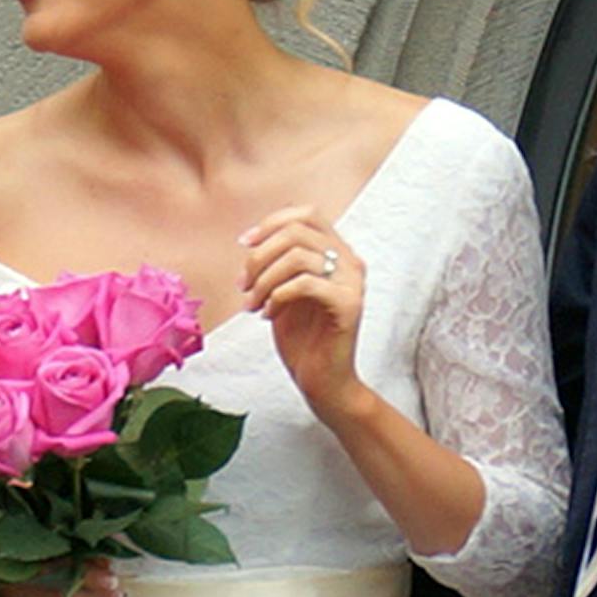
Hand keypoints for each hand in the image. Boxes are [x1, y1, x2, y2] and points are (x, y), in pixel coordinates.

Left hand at [241, 205, 364, 421]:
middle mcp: (350, 262)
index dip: (271, 223)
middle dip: (260, 256)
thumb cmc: (303, 340)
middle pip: (297, 232)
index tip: (245, 245)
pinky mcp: (349, 305)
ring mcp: (353, 283)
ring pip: (297, 256)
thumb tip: (251, 241)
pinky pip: (305, 284)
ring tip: (253, 304)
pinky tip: (269, 315)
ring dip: (264, 279)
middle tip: (243, 285)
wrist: (323, 382)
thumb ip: (277, 263)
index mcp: (337, 253)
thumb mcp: (282, 292)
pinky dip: (278, 296)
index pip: (307, 214)